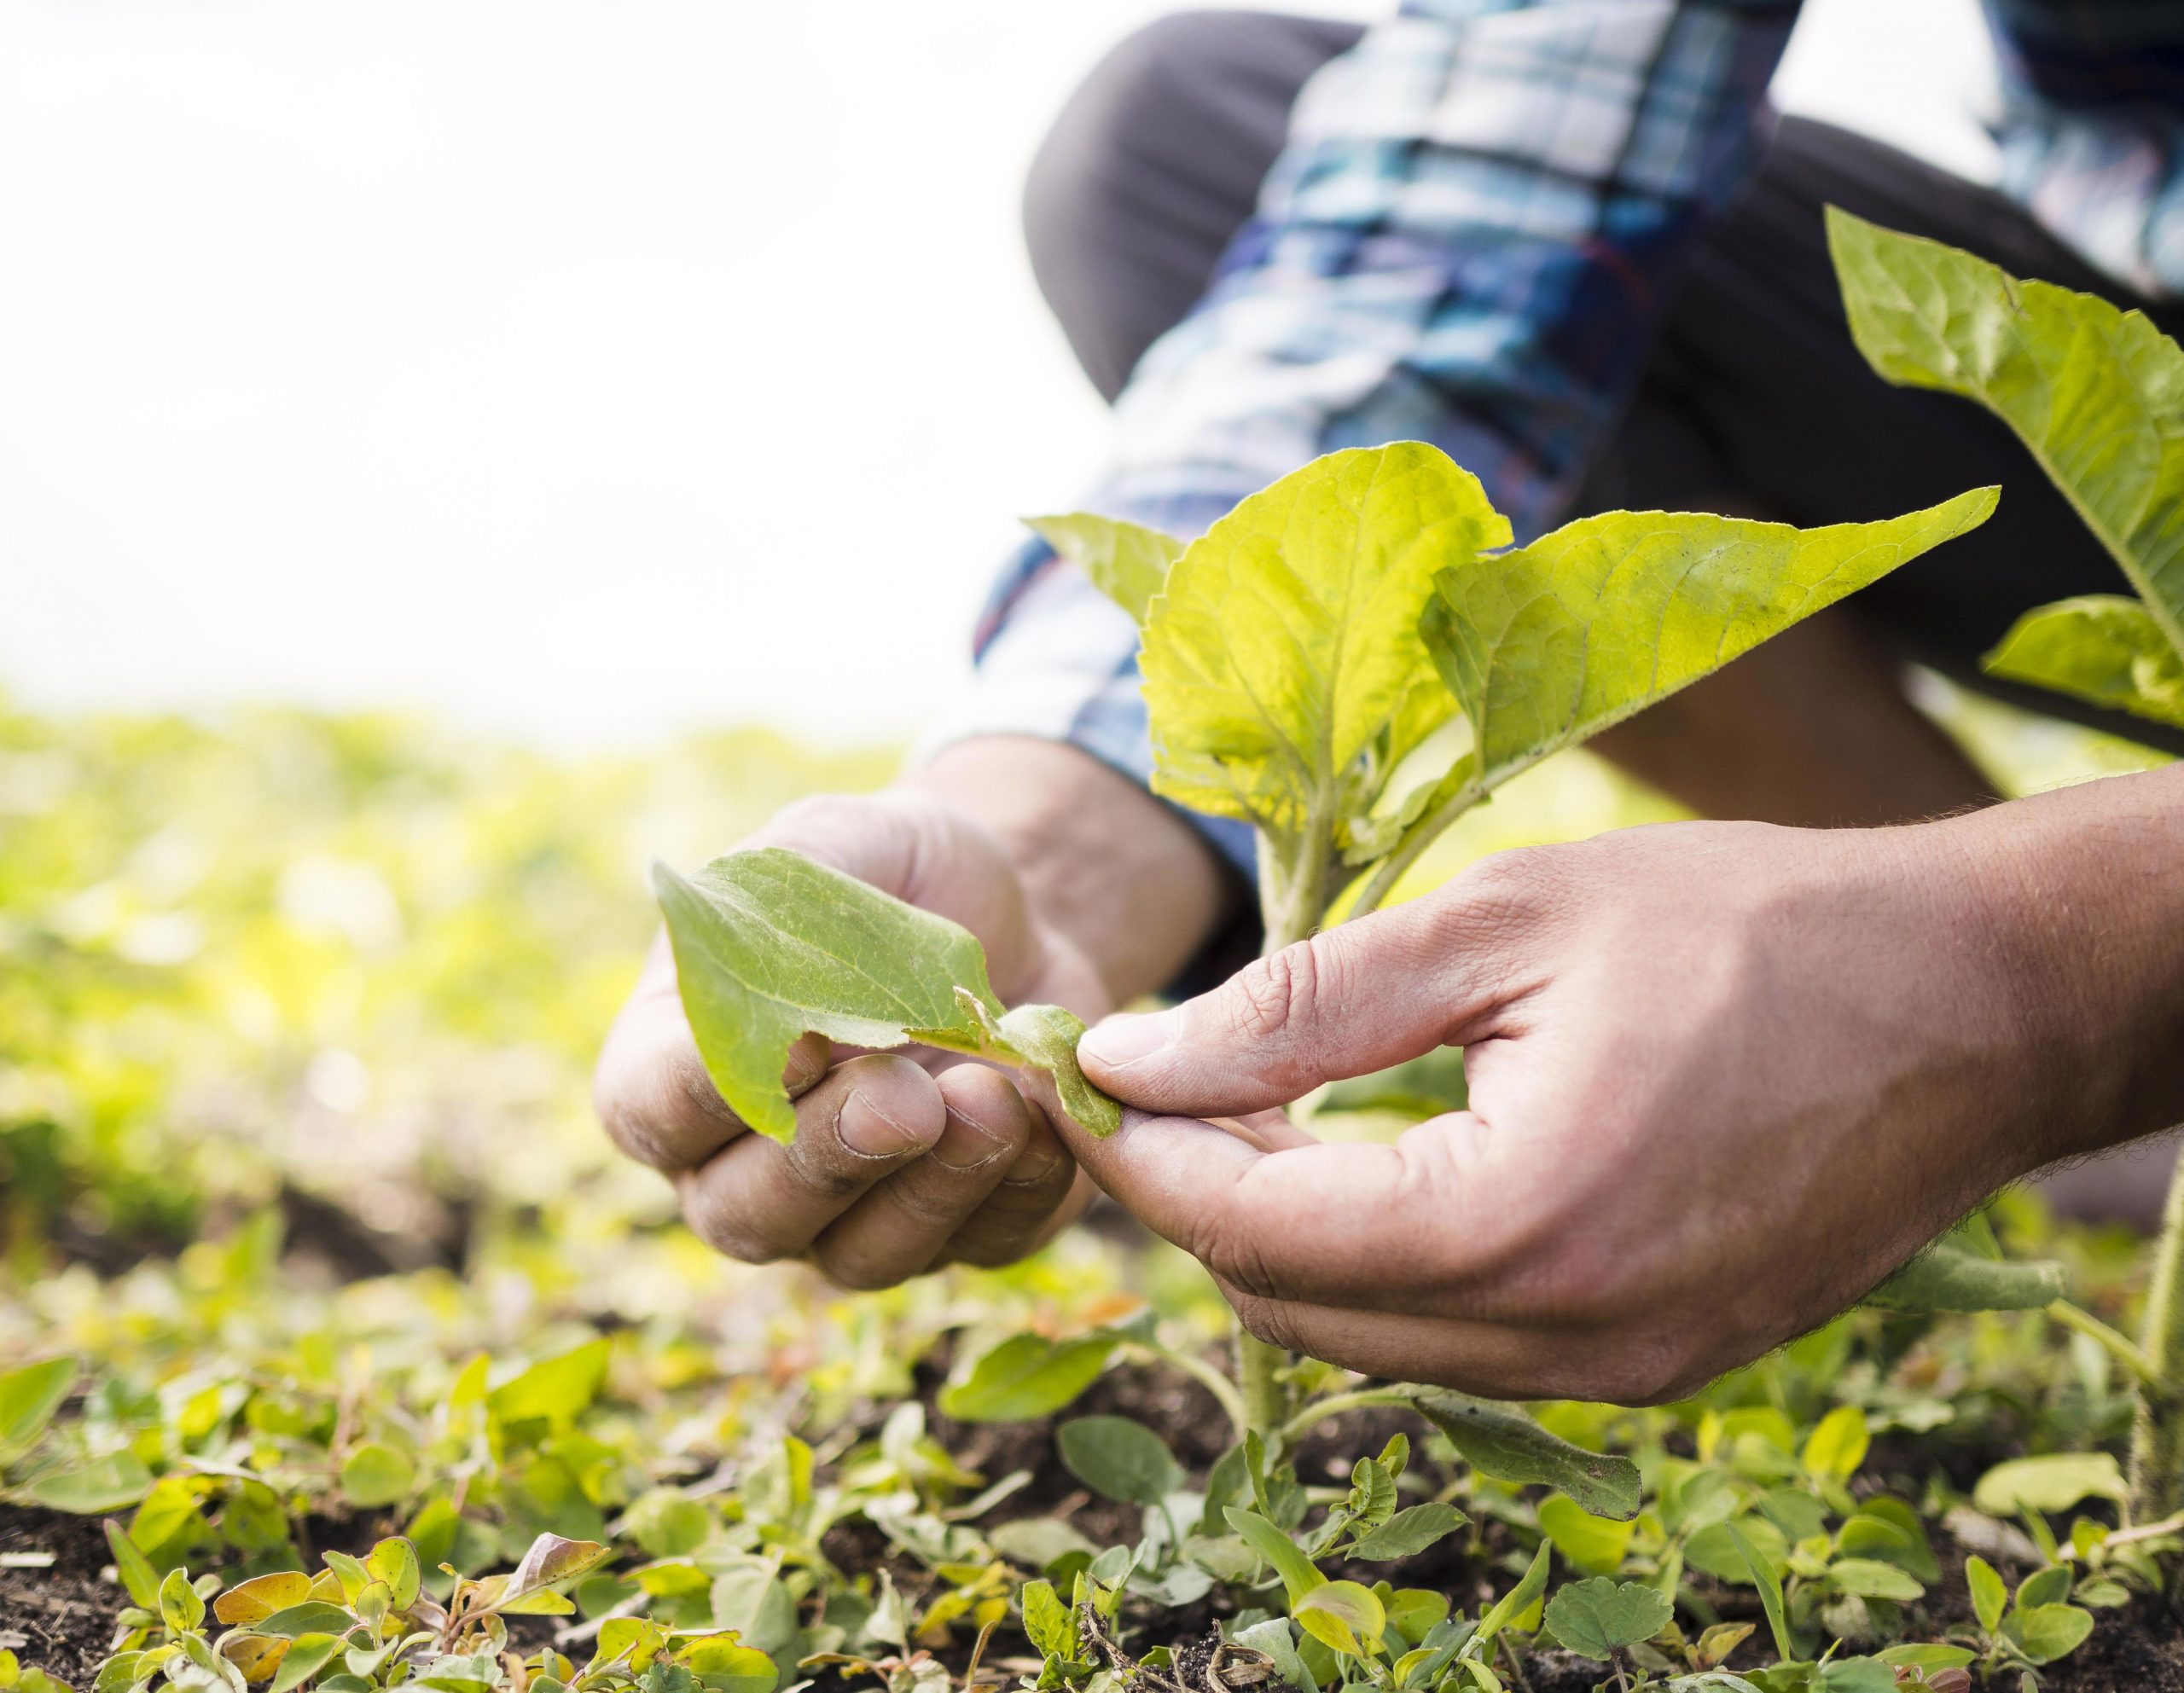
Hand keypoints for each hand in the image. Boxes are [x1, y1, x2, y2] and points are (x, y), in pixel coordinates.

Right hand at [595, 789, 1103, 1286]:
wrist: (1014, 912)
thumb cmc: (890, 876)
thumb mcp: (831, 844)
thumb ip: (780, 908)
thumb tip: (786, 1021)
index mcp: (677, 1065)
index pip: (651, 1111)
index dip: (707, 1094)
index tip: (794, 1042)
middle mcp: (744, 1166)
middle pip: (748, 1215)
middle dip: (830, 1157)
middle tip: (906, 1094)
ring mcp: (850, 1215)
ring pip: (863, 1255)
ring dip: (931, 1188)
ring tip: (992, 1099)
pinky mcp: (962, 1231)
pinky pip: (981, 1245)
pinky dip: (1019, 1188)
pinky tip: (1045, 1113)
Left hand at [1069, 779, 2183, 1402]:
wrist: (1975, 998)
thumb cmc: (1749, 925)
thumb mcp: (1504, 924)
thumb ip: (1301, 1005)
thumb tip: (1129, 1057)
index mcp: (1520, 1222)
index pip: (1251, 1230)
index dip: (1141, 1151)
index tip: (1077, 1070)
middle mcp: (1567, 1338)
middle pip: (1290, 1308)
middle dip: (1196, 1197)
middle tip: (1151, 1080)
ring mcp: (1618, 1370)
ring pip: (1367, 1338)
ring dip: (1285, 1234)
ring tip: (1253, 1103)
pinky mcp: (1654, 1362)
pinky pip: (1459, 1340)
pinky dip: (1384, 1261)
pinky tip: (1373, 1155)